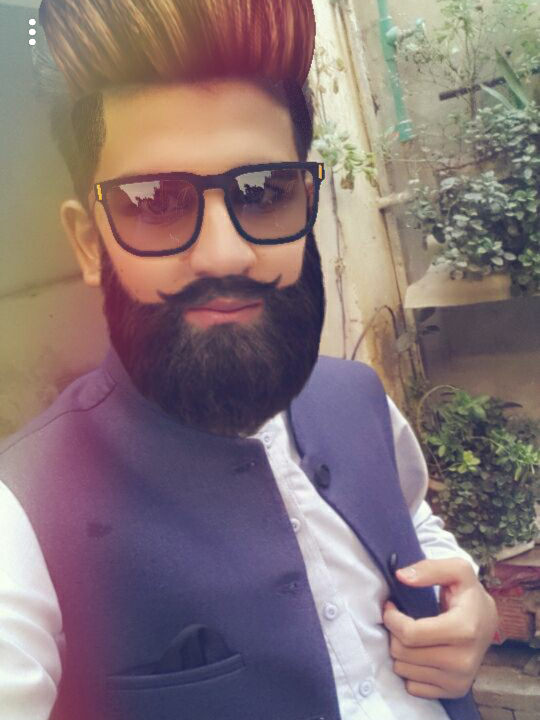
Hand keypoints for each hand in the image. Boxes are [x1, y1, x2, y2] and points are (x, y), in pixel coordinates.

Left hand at [382, 557, 498, 698]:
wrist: (487, 621)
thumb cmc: (468, 594)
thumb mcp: (456, 570)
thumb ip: (428, 568)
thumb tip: (401, 576)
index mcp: (464, 630)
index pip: (410, 634)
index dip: (392, 618)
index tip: (391, 606)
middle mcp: (464, 661)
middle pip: (403, 653)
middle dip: (394, 632)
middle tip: (399, 620)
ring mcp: (459, 680)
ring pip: (403, 670)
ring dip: (400, 650)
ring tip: (411, 635)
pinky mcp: (454, 691)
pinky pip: (412, 687)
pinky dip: (409, 669)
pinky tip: (418, 652)